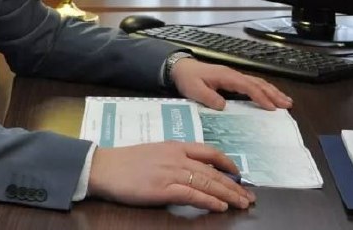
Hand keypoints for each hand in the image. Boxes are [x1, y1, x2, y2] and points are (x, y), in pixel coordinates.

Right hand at [88, 141, 255, 210]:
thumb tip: (191, 171)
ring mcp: (171, 173)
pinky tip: (220, 207)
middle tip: (249, 196)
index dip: (227, 163)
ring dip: (228, 194)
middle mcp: (176, 157)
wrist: (103, 167)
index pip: (208, 152)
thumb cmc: (125, 162)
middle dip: (234, 185)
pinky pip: (193, 195)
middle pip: (213, 171)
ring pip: (208, 183)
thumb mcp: (153, 153)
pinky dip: (209, 201)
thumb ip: (173, 159)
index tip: (238, 173)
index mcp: (174, 146)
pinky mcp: (163, 189)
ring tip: (242, 204)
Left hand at [171, 58, 292, 110]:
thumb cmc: (187, 79)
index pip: (248, 87)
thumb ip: (208, 98)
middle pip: (258, 83)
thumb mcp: (194, 90)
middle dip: (273, 94)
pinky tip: (269, 96)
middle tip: (288, 105)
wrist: (179, 68)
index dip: (260, 97)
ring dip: (272, 91)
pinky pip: (251, 84)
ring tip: (286, 101)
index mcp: (226, 76)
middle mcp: (233, 75)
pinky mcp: (231, 79)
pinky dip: (263, 90)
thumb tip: (224, 106)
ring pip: (257, 82)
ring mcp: (233, 76)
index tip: (271, 108)